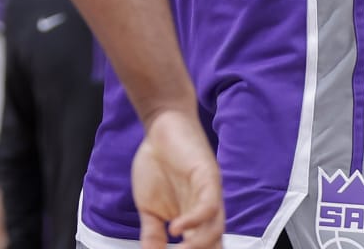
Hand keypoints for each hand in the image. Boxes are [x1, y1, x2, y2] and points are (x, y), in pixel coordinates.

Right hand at [132, 109, 224, 248]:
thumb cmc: (157, 163)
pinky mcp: (209, 176)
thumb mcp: (148, 207)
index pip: (201, 248)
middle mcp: (206, 210)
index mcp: (194, 219)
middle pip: (213, 243)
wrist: (160, 126)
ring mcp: (209, 193)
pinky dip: (194, 220)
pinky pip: (209, 205)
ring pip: (215, 229)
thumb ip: (152, 233)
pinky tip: (176, 227)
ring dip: (198, 246)